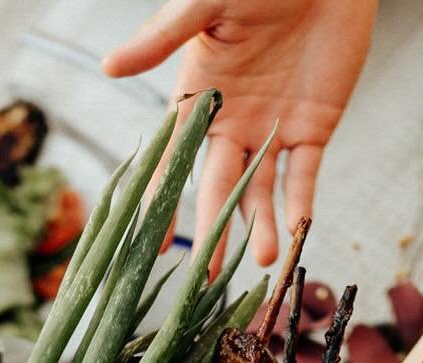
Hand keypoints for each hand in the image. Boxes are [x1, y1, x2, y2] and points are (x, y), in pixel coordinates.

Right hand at [103, 0, 376, 265]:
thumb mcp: (206, 3)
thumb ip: (162, 37)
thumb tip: (108, 66)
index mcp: (199, 96)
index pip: (172, 158)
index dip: (162, 199)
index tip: (155, 241)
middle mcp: (232, 122)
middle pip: (216, 186)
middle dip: (212, 230)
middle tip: (207, 274)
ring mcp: (273, 129)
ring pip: (260, 191)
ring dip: (259, 227)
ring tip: (261, 259)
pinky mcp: (314, 128)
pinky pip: (304, 176)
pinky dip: (301, 206)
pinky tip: (298, 234)